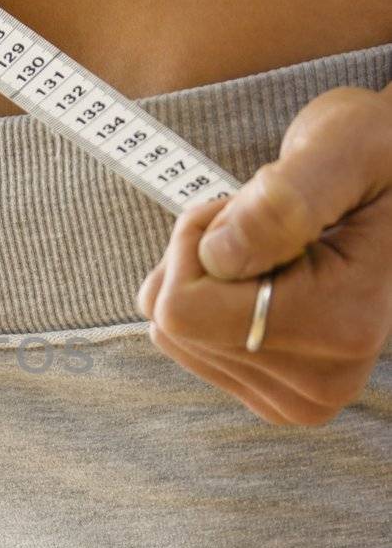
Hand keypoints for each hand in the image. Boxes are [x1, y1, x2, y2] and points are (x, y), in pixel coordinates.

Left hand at [135, 82, 391, 423]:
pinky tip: (262, 277)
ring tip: (269, 247)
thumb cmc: (372, 153)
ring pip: (175, 336)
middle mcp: (323, 383)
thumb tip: (218, 257)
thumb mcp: (343, 148)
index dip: (197, 239)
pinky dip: (207, 299)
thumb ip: (282, 201)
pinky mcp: (273, 397)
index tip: (249, 204)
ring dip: (204, 276)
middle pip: (175, 327)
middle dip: (201, 257)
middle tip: (262, 223)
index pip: (184, 309)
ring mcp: (298, 399)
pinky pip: (187, 345)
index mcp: (341, 327)